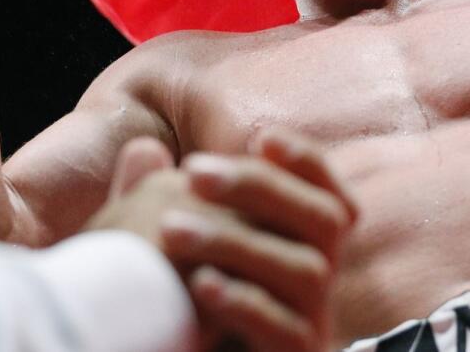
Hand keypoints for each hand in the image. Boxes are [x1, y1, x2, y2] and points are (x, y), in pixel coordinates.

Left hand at [86, 135, 356, 351]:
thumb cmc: (169, 305)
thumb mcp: (161, 248)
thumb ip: (156, 202)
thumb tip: (144, 150)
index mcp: (298, 244)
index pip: (326, 191)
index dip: (306, 160)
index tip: (261, 138)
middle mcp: (315, 279)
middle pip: (325, 218)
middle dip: (261, 187)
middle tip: (194, 172)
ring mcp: (312, 321)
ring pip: (306, 270)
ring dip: (237, 241)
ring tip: (169, 230)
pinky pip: (288, 330)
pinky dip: (246, 303)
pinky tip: (199, 285)